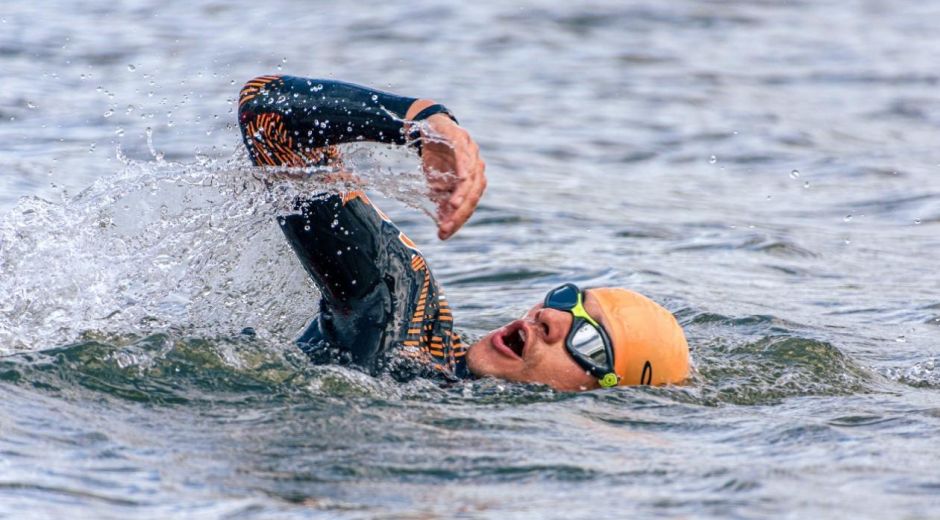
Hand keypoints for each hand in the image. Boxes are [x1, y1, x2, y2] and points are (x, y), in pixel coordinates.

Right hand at [417, 115, 486, 239]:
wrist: (427, 126)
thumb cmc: (436, 158)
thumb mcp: (436, 184)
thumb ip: (442, 202)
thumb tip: (443, 227)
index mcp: (473, 181)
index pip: (468, 205)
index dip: (457, 221)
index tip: (444, 234)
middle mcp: (476, 168)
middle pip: (473, 195)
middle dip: (460, 213)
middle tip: (446, 227)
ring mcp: (471, 153)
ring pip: (471, 177)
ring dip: (463, 193)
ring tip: (453, 206)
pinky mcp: (461, 138)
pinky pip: (465, 155)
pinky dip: (464, 167)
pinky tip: (461, 178)